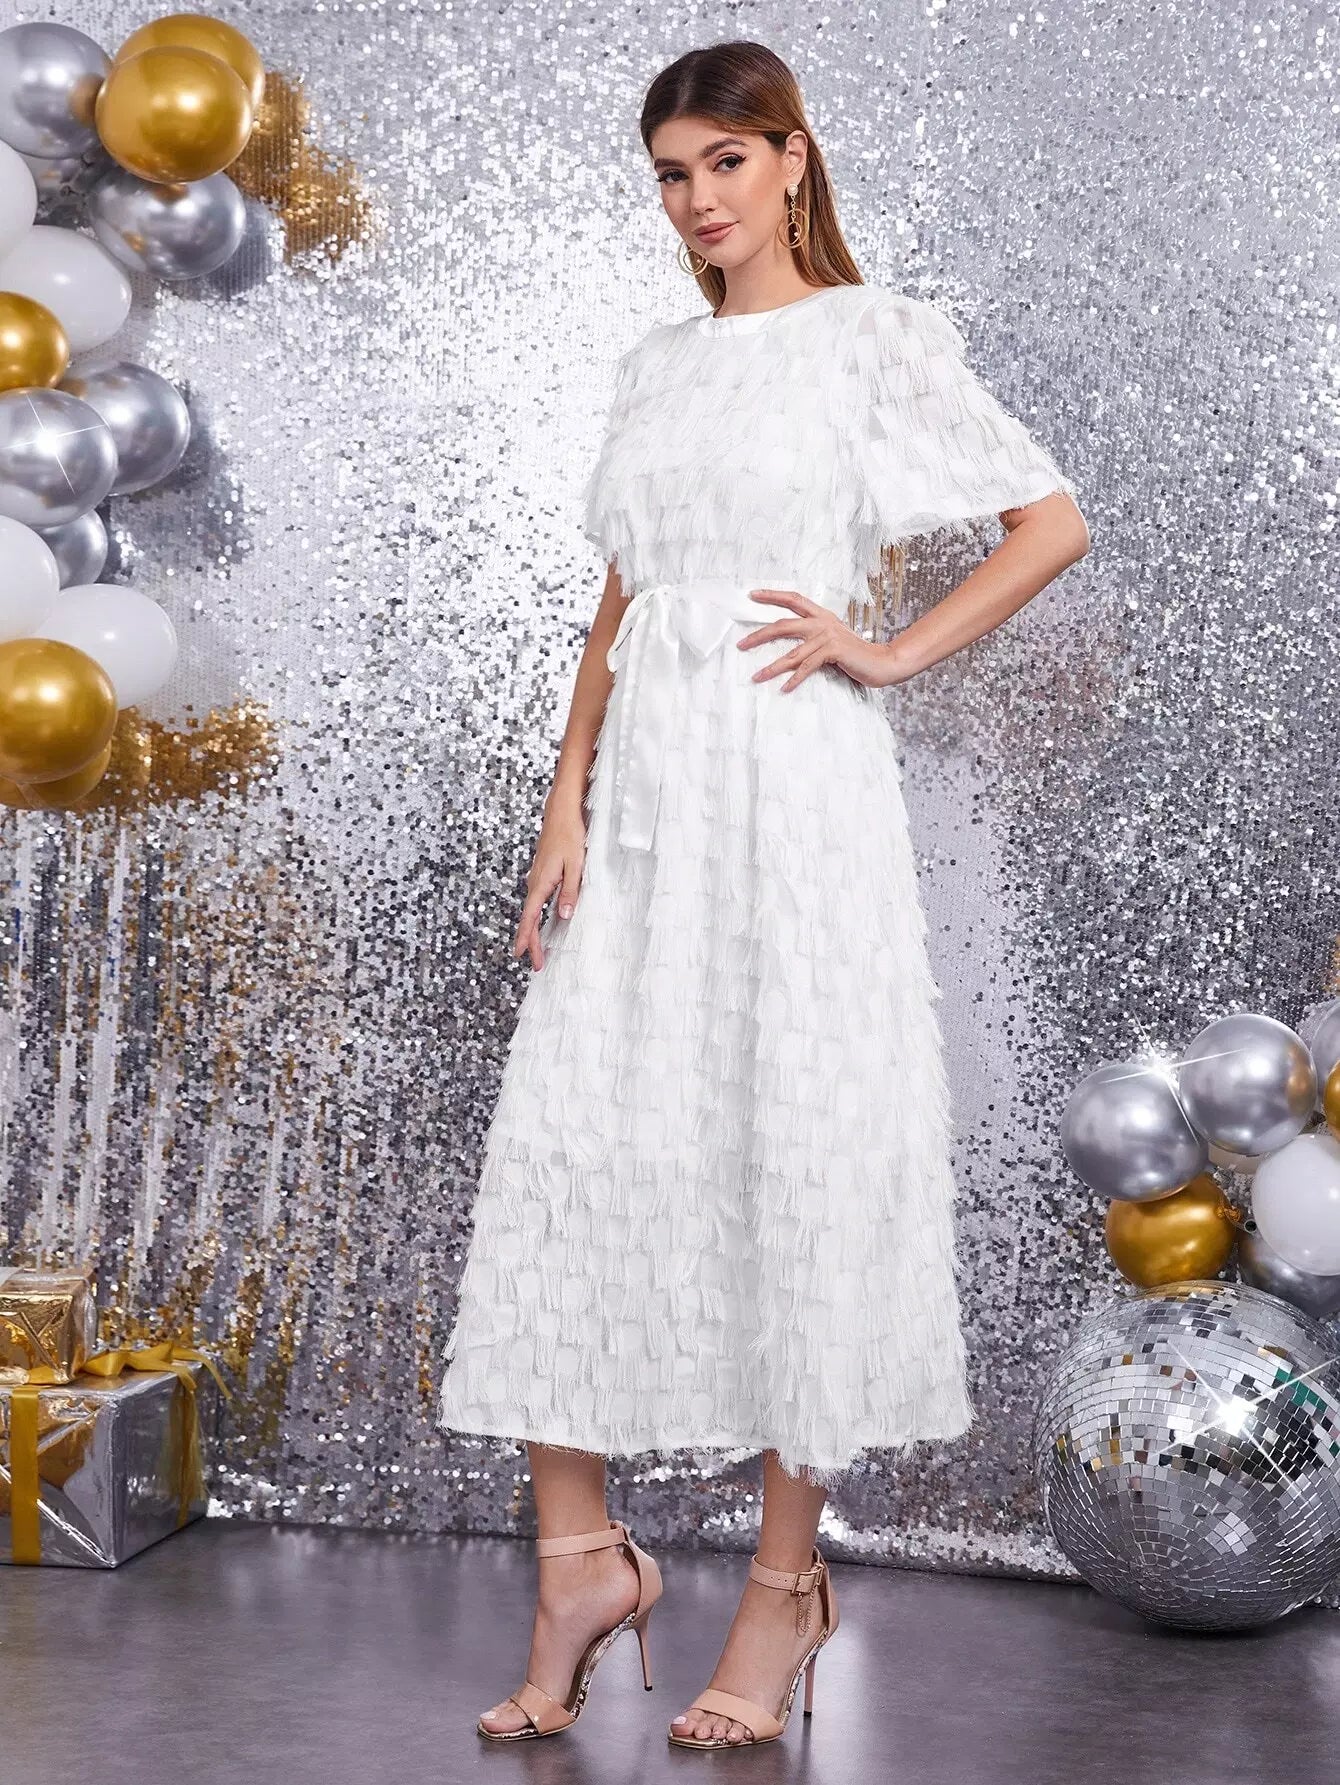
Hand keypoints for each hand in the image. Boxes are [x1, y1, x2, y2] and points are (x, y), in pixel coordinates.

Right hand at [513, 798, 585, 971]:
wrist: (562, 812)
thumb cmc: (570, 835)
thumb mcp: (576, 865)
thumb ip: (570, 891)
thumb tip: (564, 915)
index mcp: (541, 883)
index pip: (530, 918)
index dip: (528, 939)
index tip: (523, 956)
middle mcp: (535, 882)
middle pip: (529, 918)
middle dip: (531, 942)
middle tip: (536, 963)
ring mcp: (537, 878)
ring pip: (532, 910)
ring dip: (534, 930)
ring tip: (539, 948)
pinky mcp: (542, 873)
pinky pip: (537, 900)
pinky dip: (537, 916)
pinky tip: (544, 921)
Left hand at [737, 589, 910, 690]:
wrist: (882, 662)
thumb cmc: (855, 654)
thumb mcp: (833, 639)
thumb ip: (814, 638)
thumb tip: (791, 647)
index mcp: (821, 616)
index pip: (793, 599)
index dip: (772, 596)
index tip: (751, 594)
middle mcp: (822, 622)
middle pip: (783, 625)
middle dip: (759, 635)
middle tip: (741, 644)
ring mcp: (828, 636)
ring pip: (792, 653)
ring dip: (772, 667)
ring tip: (756, 677)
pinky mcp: (833, 651)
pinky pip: (807, 667)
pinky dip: (795, 679)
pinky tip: (784, 688)